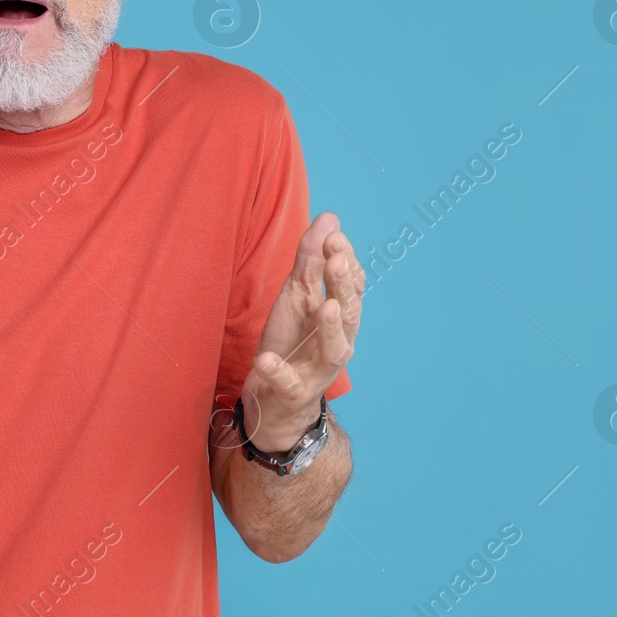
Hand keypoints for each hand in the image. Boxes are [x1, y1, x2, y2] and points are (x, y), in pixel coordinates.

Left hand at [240, 212, 362, 451]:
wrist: (276, 398)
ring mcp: (317, 370)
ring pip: (334, 350)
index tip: (336, 237)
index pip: (351, 287)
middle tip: (336, 260)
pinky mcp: (292, 392)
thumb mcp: (296, 296)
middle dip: (343, 286)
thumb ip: (310, 260)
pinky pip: (288, 382)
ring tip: (325, 306)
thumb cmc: (292, 340)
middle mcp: (337, 343)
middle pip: (348, 313)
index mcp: (339, 317)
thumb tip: (330, 219)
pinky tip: (265, 360)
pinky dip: (277, 372)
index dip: (345, 263)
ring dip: (330, 328)